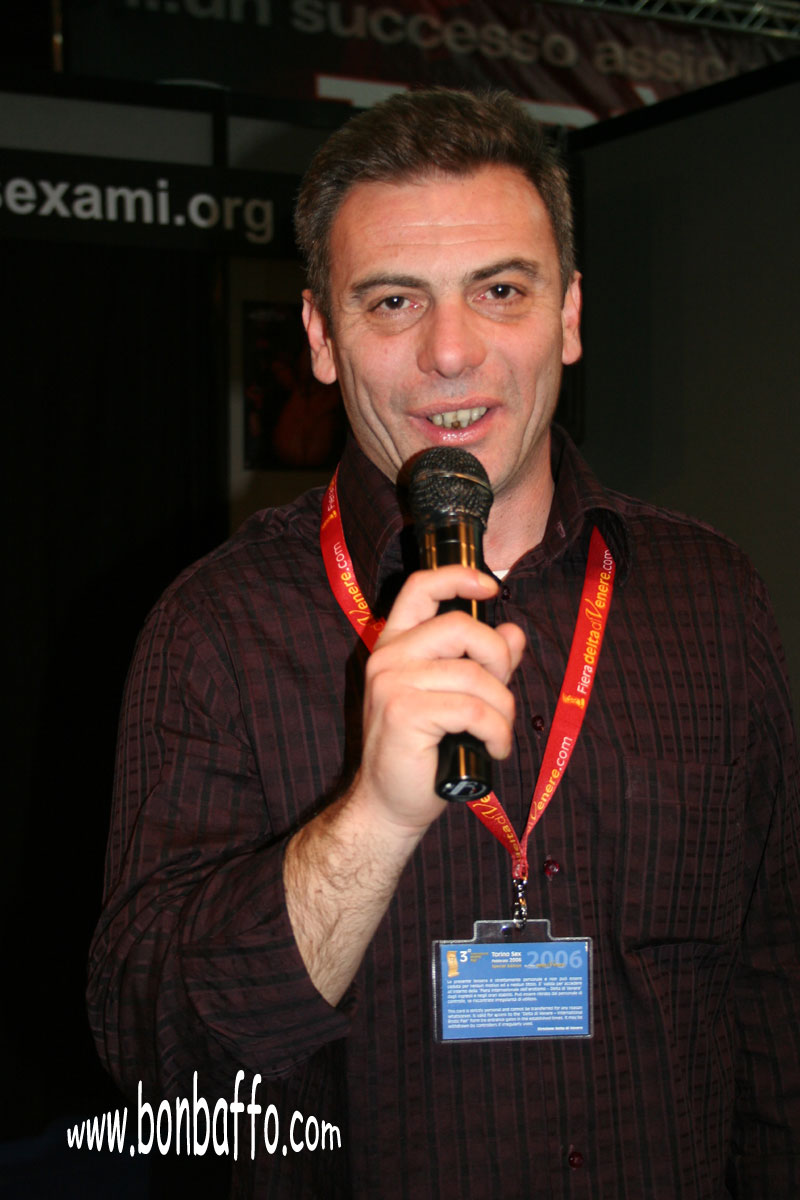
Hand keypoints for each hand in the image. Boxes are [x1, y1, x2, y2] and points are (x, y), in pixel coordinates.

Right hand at [353, 565, 525, 833]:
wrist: (389, 804)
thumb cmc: (423, 753)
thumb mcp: (457, 699)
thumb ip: (484, 664)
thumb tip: (516, 633)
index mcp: (396, 645)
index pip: (420, 587)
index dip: (458, 577)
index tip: (491, 587)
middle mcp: (388, 657)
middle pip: (461, 627)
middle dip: (498, 658)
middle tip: (503, 693)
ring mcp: (392, 682)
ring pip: (474, 675)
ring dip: (503, 709)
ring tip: (499, 734)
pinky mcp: (404, 712)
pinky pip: (473, 709)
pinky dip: (497, 732)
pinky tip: (495, 750)